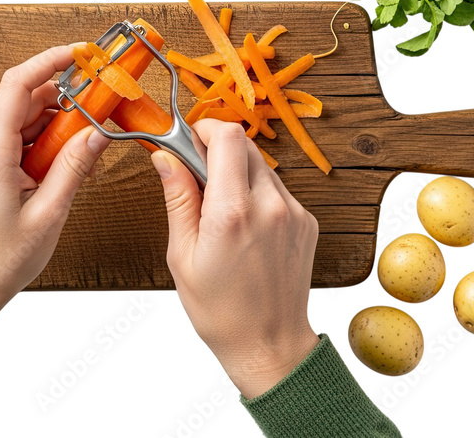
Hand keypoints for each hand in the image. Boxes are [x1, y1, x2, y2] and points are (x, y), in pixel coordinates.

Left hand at [0, 45, 109, 353]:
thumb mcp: (49, 213)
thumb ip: (74, 167)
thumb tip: (98, 132)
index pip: (18, 84)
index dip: (50, 61)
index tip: (81, 54)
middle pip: (27, 100)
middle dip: (67, 98)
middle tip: (103, 105)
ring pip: (26, 120)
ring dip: (59, 125)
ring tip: (89, 148)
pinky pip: (20, 141)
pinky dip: (47, 144)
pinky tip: (68, 164)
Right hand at [151, 120, 319, 397]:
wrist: (269, 344)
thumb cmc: (219, 310)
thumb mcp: (182, 255)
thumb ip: (178, 197)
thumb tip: (165, 157)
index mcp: (233, 213)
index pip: (227, 137)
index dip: (204, 129)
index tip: (188, 141)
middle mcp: (270, 205)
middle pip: (245, 145)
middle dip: (217, 150)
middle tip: (196, 176)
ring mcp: (294, 212)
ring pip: (262, 165)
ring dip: (237, 173)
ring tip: (219, 210)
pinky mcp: (307, 221)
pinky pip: (277, 189)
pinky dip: (257, 193)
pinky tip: (244, 226)